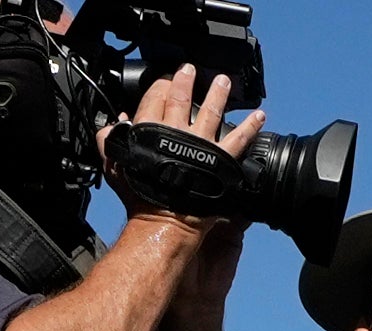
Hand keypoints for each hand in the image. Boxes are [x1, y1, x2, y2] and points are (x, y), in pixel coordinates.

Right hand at [108, 67, 261, 262]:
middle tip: (191, 69)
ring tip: (224, 81)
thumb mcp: (115, 164)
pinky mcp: (221, 159)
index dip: (161, 85)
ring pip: (212, 111)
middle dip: (186, 81)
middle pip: (181, 98)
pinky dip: (250, 127)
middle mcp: (176, 132)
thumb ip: (111, 139)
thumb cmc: (140, 196)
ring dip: (218, 94)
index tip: (166, 78)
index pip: (154, 98)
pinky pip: (240, 140)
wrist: (165, 219)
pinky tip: (260, 116)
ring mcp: (201, 145)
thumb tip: (118, 121)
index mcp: (149, 130)